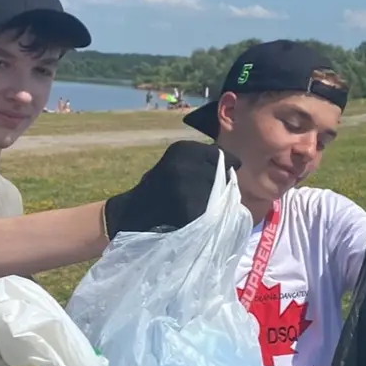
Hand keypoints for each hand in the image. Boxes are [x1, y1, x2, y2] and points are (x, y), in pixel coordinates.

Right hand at [103, 143, 239, 237]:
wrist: (131, 212)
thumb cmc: (158, 186)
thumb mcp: (176, 163)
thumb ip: (202, 160)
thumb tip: (234, 162)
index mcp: (183, 148)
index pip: (222, 156)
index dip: (226, 166)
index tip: (223, 174)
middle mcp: (185, 163)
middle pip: (223, 176)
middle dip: (220, 186)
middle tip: (205, 194)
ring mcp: (186, 186)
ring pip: (219, 195)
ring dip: (214, 202)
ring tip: (196, 205)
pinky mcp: (187, 207)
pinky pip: (209, 212)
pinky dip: (205, 216)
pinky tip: (191, 216)